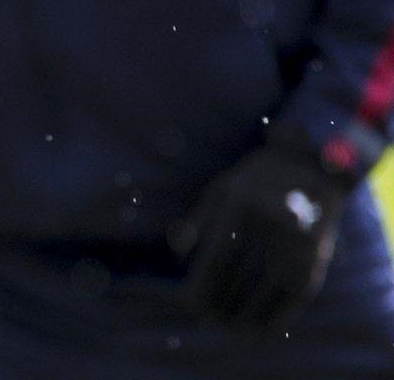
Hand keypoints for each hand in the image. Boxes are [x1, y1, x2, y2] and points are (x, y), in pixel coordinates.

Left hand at [170, 142, 348, 327]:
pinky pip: (293, 295)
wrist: (313, 168)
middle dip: (220, 303)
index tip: (190, 304)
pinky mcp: (315, 256)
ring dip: (246, 315)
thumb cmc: (256, 181)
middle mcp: (270, 225)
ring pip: (266, 291)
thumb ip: (200, 220)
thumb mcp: (222, 189)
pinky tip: (260, 326)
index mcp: (241, 206)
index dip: (203, 286)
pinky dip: (277, 314)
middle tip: (206, 319)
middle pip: (240, 278)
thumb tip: (178, 251)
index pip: (218, 259)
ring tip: (229, 326)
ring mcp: (295, 242)